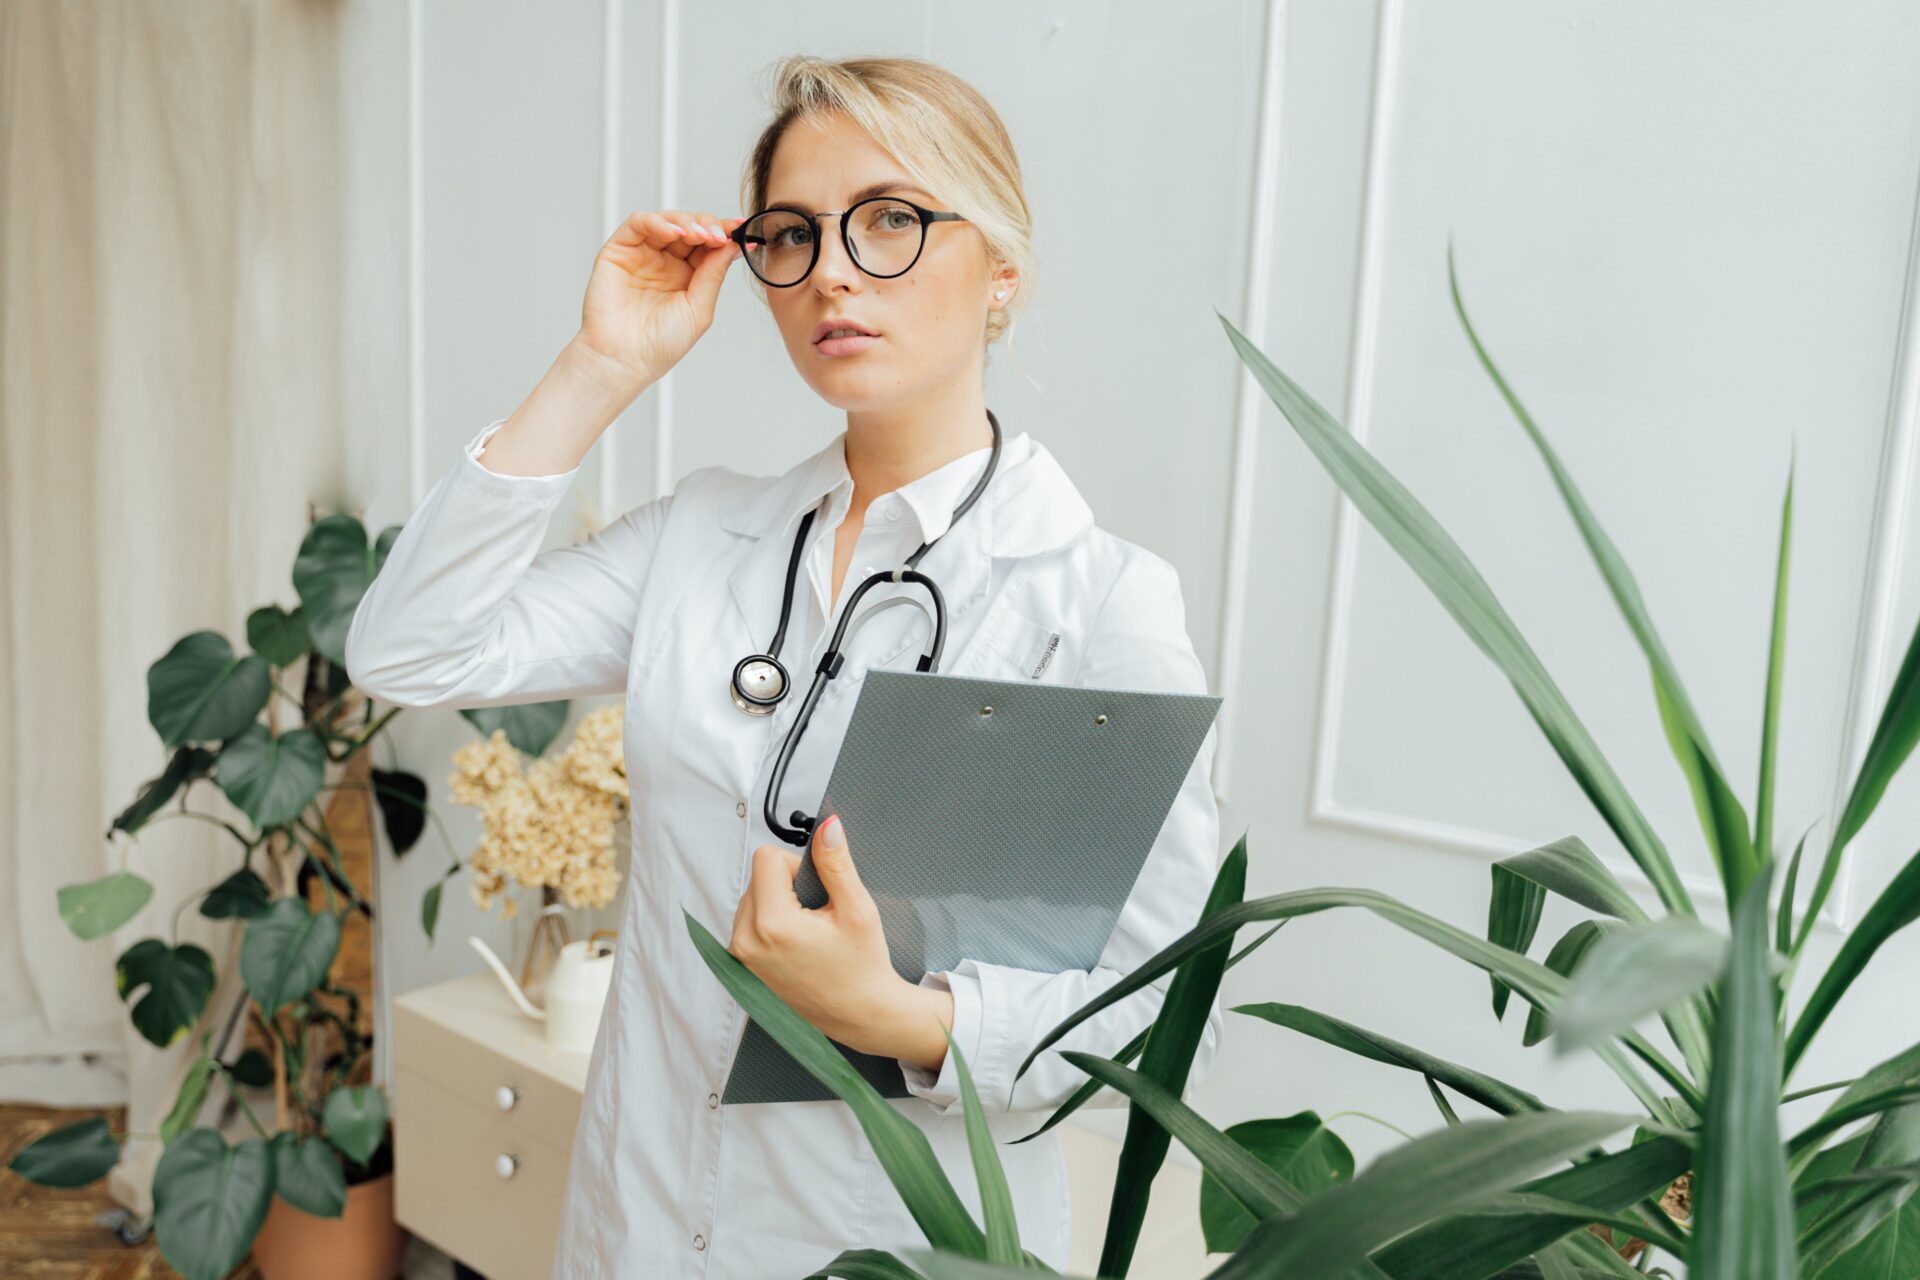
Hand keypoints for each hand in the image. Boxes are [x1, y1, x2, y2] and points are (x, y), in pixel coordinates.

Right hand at [575, 209, 744, 389]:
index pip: (707, 245)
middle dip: (708, 226)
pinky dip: (658, 221)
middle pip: (690, 227)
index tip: (741, 228)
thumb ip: (714, 274)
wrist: (625, 360)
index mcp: (687, 276)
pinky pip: (638, 223)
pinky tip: (674, 233)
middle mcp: (665, 262)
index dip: (724, 233)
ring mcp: (642, 254)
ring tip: (700, 235)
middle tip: (719, 236)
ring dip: (687, 222)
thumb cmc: (660, 344)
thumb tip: (733, 244)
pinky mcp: (619, 250)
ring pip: (667, 220)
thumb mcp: (699, 308)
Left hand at [728, 814, 953, 1070]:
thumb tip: (827, 827)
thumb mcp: (857, 909)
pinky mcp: (741, 965)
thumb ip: (836, 863)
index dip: (797, 865)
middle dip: (787, 884)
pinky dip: (770, 922)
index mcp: (772, 924)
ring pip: (752, 896)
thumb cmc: (862, 968)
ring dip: (778, 902)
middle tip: (817, 914)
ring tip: (808, 931)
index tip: (817, 891)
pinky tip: (795, 943)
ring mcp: (740, 955)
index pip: (766, 857)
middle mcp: (746, 940)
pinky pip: (748, 921)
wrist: (859, 1014)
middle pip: (757, 876)